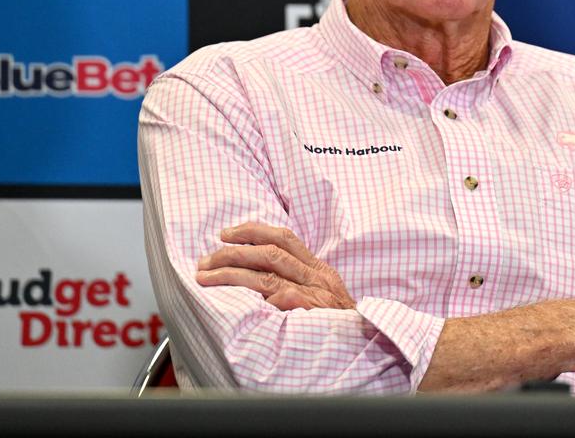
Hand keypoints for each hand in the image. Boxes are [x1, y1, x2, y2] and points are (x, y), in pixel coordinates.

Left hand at [196, 222, 354, 311]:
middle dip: (233, 253)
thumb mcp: (323, 295)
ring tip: (207, 277)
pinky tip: (238, 303)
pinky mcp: (313, 314)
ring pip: (267, 277)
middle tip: (207, 259)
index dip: (253, 231)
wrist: (368, 343)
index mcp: (318, 269)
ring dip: (231, 275)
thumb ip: (297, 282)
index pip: (283, 238)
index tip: (227, 234)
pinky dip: (260, 299)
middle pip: (270, 254)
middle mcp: (317, 277)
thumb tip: (256, 274)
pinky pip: (282, 301)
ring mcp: (316, 295)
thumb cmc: (339, 324)